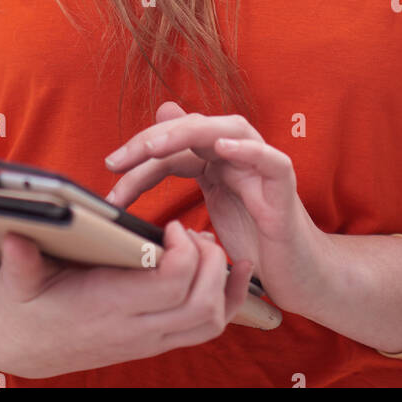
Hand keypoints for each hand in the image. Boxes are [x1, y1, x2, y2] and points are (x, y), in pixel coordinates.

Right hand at [0, 219, 254, 378]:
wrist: (25, 346)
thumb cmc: (24, 307)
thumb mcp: (16, 282)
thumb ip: (19, 260)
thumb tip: (14, 237)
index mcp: (108, 306)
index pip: (170, 286)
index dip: (183, 252)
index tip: (170, 225)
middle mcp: (137, 328)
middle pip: (202, 304)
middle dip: (211, 262)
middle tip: (191, 231)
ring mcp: (150, 338)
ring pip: (211, 320)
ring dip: (222, 281)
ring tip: (205, 246)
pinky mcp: (156, 339)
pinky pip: (207, 327)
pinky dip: (229, 300)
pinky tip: (234, 272)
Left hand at [104, 102, 328, 314]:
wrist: (293, 271)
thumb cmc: (251, 238)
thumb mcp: (205, 208)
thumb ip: (179, 172)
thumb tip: (150, 133)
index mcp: (214, 157)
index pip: (171, 144)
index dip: (138, 154)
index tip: (108, 171)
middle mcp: (236, 152)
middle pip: (191, 129)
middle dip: (151, 141)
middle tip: (117, 161)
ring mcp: (261, 164)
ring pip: (225, 130)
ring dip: (189, 132)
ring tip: (156, 146)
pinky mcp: (284, 184)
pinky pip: (270, 159)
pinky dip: (248, 149)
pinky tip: (223, 147)